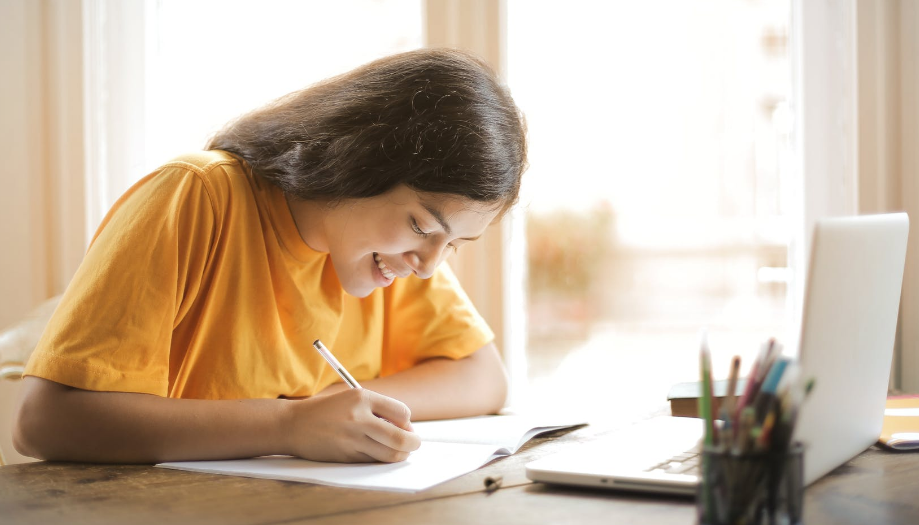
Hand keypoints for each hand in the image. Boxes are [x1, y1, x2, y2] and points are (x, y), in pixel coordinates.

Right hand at [281, 388, 420, 462]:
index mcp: (362, 397)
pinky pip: (373, 461)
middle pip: (401, 438)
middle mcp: (358, 418)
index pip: (402, 412)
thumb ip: (379, 410)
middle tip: (414, 443)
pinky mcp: (346, 456)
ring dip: (400, 454)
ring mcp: (352, 439)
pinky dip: (381, 459)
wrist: (294, 424)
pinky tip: (377, 453)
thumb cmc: (328, 410)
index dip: (407, 422)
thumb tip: (407, 429)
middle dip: (413, 443)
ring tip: (399, 450)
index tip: (404, 426)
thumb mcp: (352, 399)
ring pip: (390, 454)